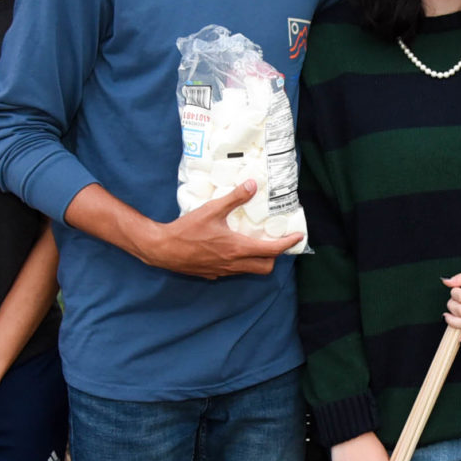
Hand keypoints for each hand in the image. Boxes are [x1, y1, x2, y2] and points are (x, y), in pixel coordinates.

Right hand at [137, 181, 301, 277]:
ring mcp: (223, 272)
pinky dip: (241, 263)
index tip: (298, 237)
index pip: (271, 250)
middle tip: (275, 242)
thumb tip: (253, 185)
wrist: (163, 250)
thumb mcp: (212, 210)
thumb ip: (234, 198)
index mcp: (237, 248)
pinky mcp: (213, 275)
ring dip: (258, 260)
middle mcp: (233, 264)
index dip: (287, 244)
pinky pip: (234, 272)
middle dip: (274, 256)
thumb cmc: (186, 230)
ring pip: (250, 271)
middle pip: (266, 267)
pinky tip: (233, 251)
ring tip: (257, 244)